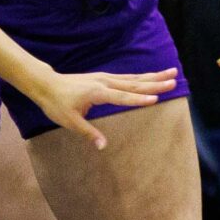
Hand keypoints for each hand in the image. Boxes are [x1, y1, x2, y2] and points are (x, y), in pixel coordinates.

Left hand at [32, 68, 180, 148]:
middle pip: (134, 83)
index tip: (157, 98)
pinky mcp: (104, 78)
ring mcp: (105, 78)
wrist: (46, 84)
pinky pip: (127, 77)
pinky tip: (152, 76)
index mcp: (97, 92)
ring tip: (172, 72)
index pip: (123, 97)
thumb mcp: (70, 121)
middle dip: (155, 82)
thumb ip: (88, 133)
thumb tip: (103, 147)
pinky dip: (142, 76)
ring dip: (153, 76)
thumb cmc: (56, 104)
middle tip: (174, 80)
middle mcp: (104, 82)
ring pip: (134, 78)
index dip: (139, 99)